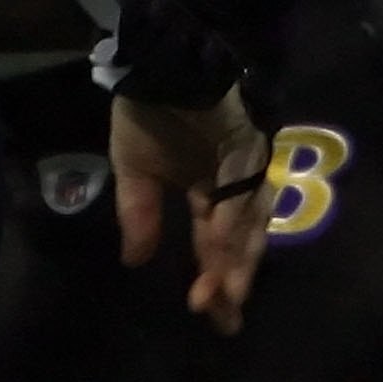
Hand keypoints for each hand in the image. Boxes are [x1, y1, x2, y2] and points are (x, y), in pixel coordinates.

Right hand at [111, 90, 272, 334]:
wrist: (159, 65)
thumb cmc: (147, 114)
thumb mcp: (132, 169)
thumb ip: (139, 214)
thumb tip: (133, 262)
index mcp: (207, 191)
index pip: (215, 244)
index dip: (213, 277)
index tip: (207, 313)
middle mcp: (234, 186)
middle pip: (241, 243)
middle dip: (231, 279)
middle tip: (223, 316)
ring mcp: (247, 168)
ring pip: (248, 222)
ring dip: (235, 257)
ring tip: (222, 290)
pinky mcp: (250, 147)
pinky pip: (241, 188)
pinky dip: (232, 216)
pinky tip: (218, 242)